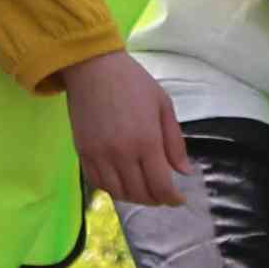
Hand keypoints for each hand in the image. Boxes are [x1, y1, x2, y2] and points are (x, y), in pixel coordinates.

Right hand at [60, 49, 188, 206]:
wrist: (92, 67)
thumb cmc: (133, 82)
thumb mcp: (163, 105)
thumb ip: (175, 142)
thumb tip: (184, 172)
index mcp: (147, 141)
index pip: (161, 186)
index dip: (172, 198)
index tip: (179, 199)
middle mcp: (122, 154)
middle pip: (140, 194)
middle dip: (156, 200)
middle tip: (163, 195)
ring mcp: (100, 155)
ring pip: (118, 193)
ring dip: (134, 197)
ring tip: (143, 190)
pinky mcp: (83, 152)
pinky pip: (98, 182)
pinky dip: (112, 188)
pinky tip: (122, 181)